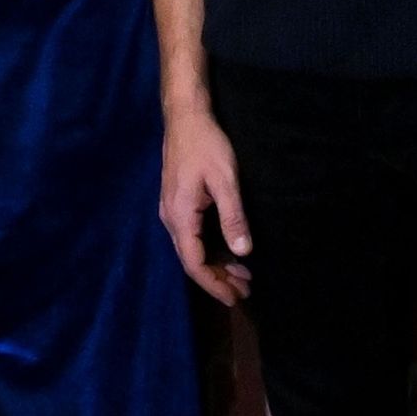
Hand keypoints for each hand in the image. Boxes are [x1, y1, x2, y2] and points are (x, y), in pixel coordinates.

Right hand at [160, 103, 251, 306]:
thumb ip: (233, 216)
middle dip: (218, 279)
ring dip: (217, 265)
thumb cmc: (206, 145)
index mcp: (180, 217)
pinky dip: (212, 249)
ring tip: (242, 277)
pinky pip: (193, 237)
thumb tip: (242, 251)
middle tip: (245, 292)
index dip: (214, 284)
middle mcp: (171, 219)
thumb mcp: (225, 180)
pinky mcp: (178, 204)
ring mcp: (172, 212)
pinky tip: (229, 252)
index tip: (234, 298)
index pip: (194, 263)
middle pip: (192, 260)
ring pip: (193, 249)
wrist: (185, 117)